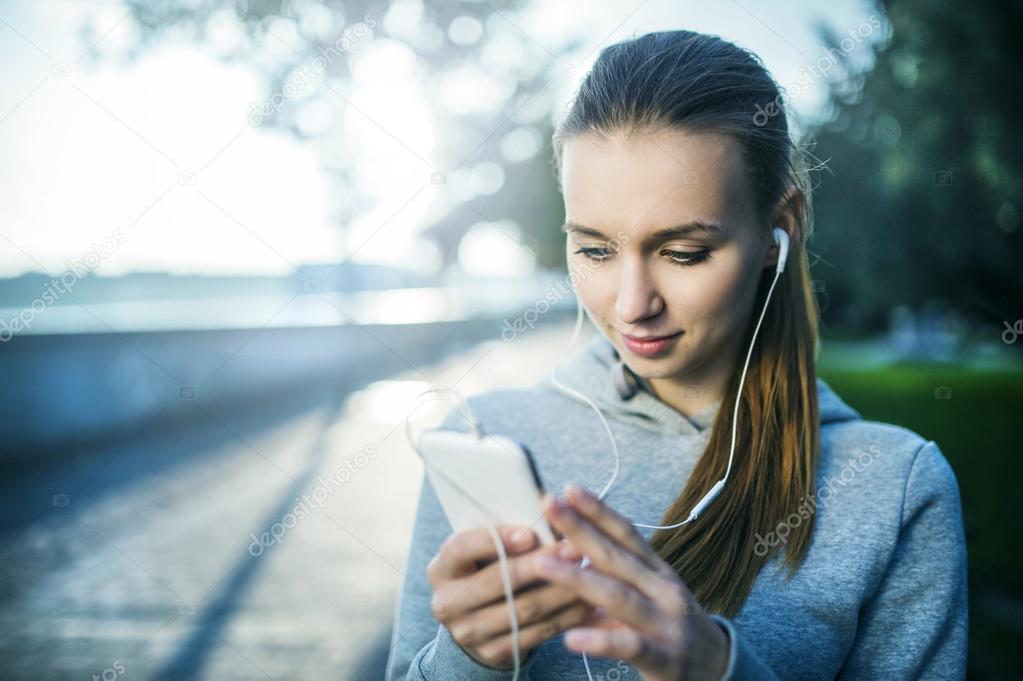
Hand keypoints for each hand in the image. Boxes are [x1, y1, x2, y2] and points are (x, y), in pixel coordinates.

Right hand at [426, 524, 595, 668]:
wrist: (476, 621)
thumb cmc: (487, 569)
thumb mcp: (485, 550)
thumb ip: (509, 531)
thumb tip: (549, 504)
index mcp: (441, 568)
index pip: (462, 548)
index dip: (496, 539)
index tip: (530, 533)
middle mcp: (448, 602)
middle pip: (498, 581)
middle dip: (540, 564)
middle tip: (574, 550)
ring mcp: (469, 632)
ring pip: (523, 609)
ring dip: (561, 591)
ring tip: (589, 573)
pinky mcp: (494, 653)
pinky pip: (537, 633)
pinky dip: (565, 616)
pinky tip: (586, 601)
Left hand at [535, 484, 730, 680]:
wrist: (720, 671)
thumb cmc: (671, 628)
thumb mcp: (645, 599)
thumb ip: (608, 581)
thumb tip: (564, 560)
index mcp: (656, 572)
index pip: (625, 534)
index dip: (598, 510)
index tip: (569, 489)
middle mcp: (663, 590)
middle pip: (616, 556)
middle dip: (580, 529)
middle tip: (549, 505)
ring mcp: (667, 623)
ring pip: (618, 596)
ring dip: (577, 579)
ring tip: (542, 564)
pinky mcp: (666, 659)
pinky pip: (630, 646)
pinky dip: (600, 642)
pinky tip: (571, 638)